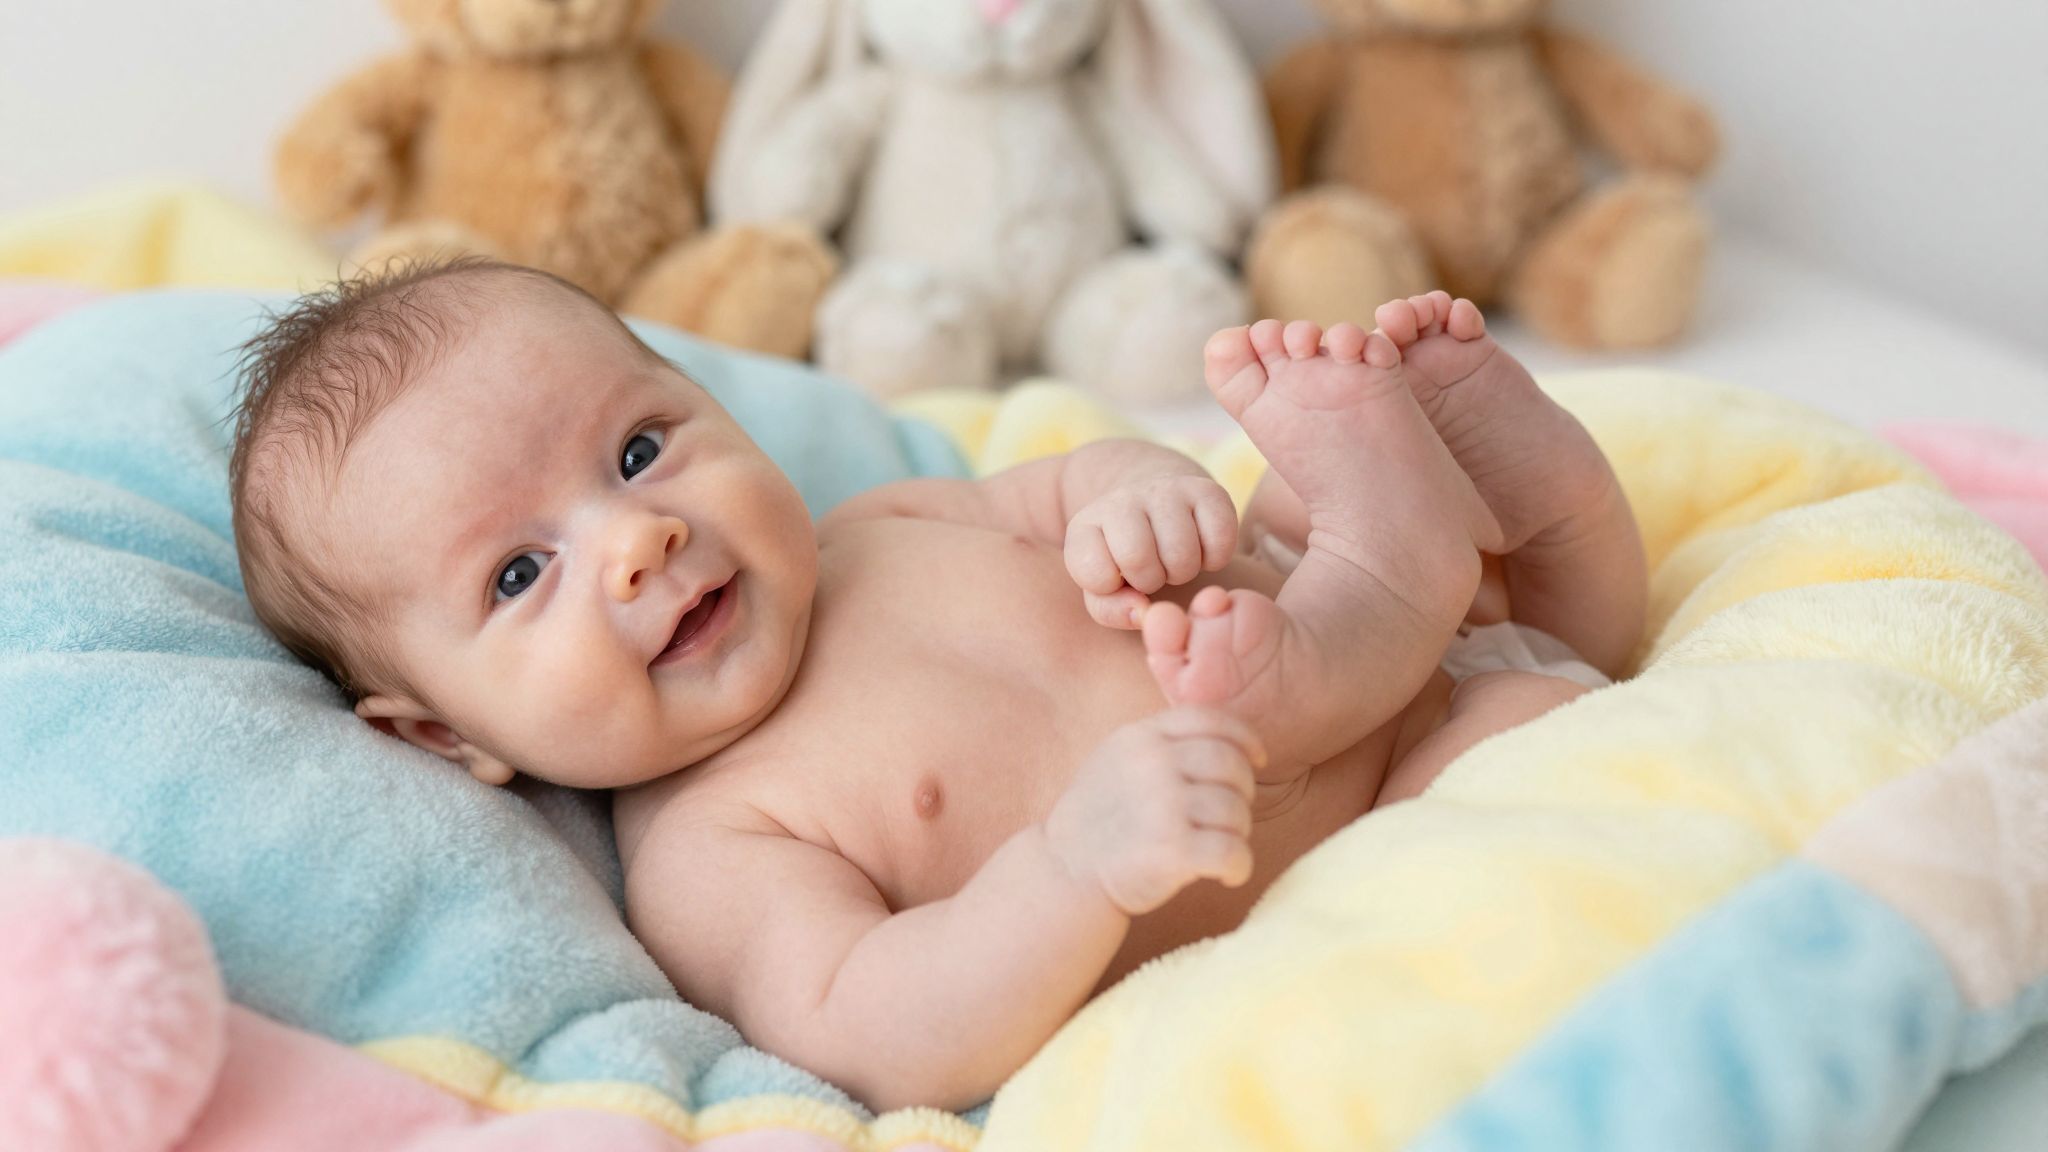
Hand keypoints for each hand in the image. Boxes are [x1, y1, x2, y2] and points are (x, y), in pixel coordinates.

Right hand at [1044, 708, 1262, 915]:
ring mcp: (1163, 806)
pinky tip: (1228, 874)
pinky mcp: (1172, 850)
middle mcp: (1153, 764)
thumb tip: (1226, 738)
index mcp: (1142, 736)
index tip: (1257, 760)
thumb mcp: (1118, 757)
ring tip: (1221, 846)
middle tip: (1231, 815)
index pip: (1211, 718)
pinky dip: (1239, 866)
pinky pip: (1233, 852)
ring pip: (1236, 810)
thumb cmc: (1102, 817)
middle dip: (1243, 791)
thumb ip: (1162, 741)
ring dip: (1239, 833)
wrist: (1067, 870)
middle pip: (1231, 764)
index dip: (1244, 738)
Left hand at [1064, 475, 1238, 627]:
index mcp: (1087, 524)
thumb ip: (1110, 609)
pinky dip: (1214, 558)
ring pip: (1182, 555)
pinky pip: (1220, 540)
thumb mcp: (1103, 587)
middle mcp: (1124, 499)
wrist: (1157, 500)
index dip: (1109, 587)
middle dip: (1151, 580)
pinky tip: (1200, 549)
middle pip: (1138, 559)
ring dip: (1183, 571)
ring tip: (1175, 561)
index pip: (1094, 572)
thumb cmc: (1127, 558)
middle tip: (1153, 571)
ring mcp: (1167, 490)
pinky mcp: (1209, 489)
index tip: (1117, 578)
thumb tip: (1143, 612)